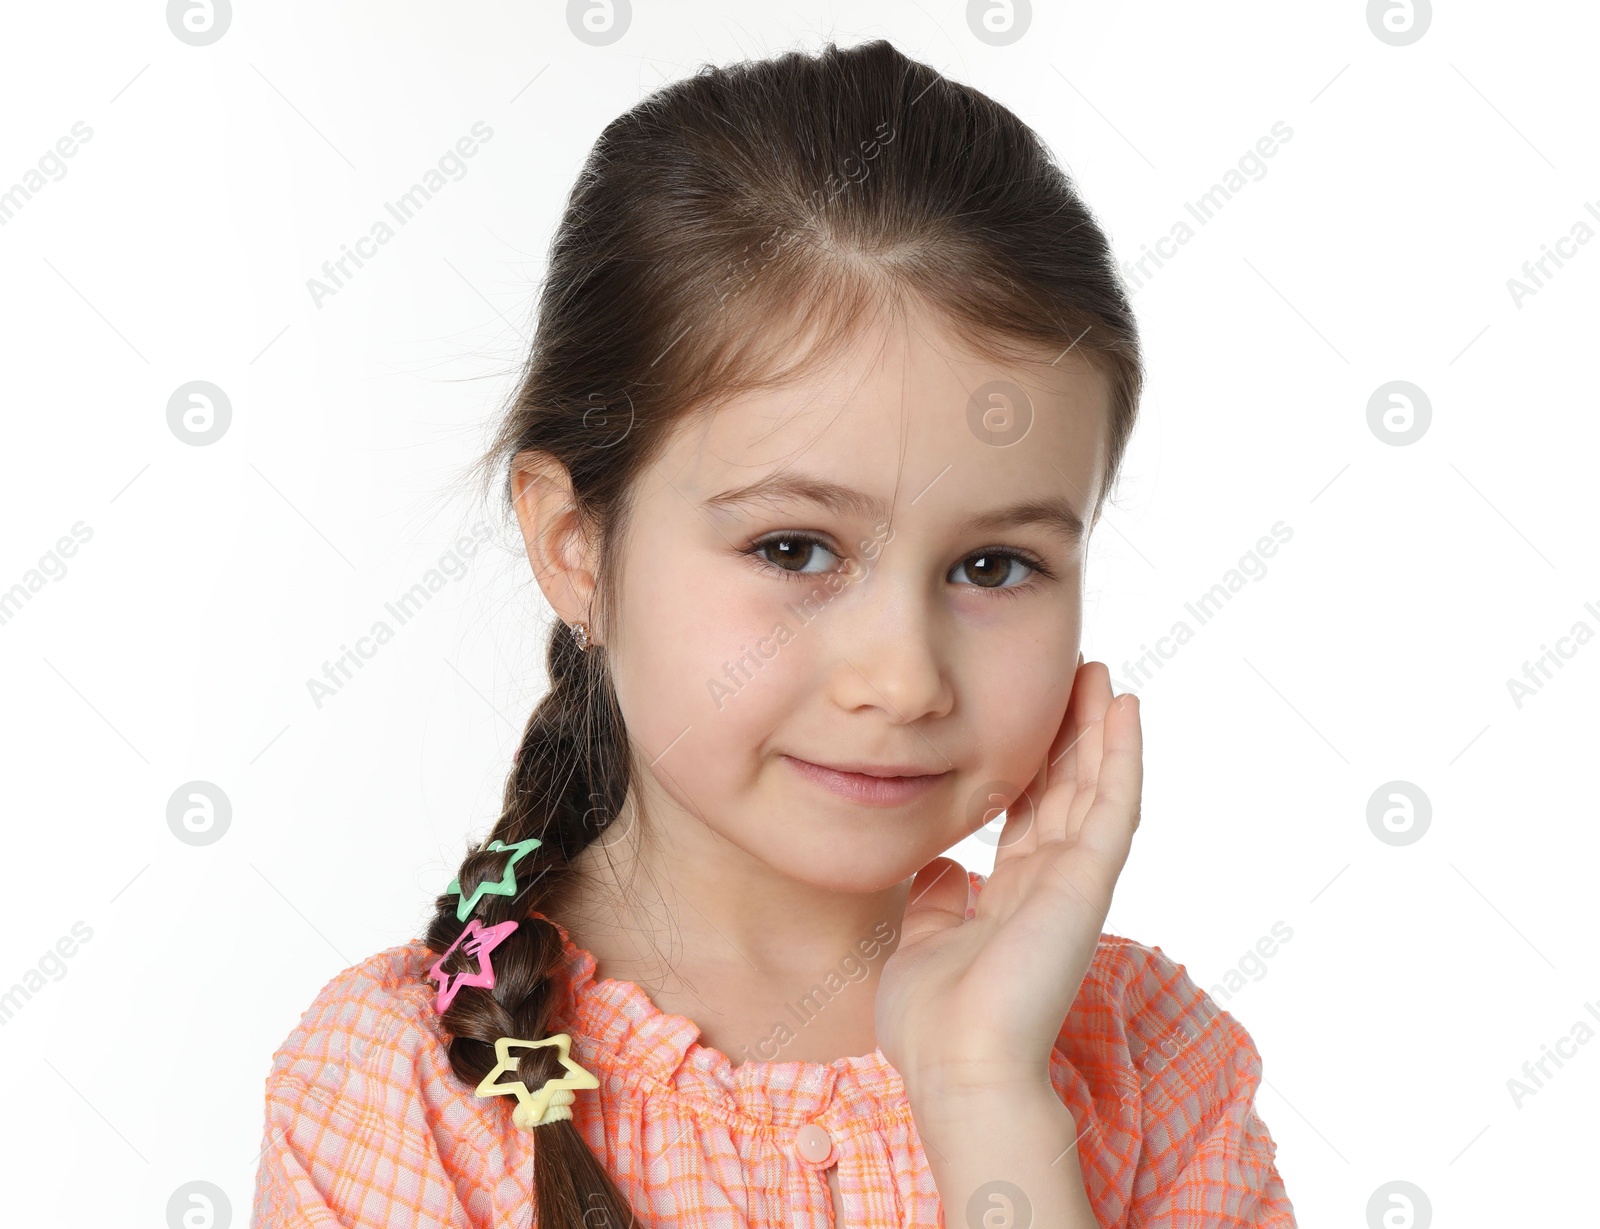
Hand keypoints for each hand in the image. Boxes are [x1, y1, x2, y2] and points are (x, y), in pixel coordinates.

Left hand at [875, 660, 1142, 1096]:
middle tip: (1076, 677)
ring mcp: (1074, 882)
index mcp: (1010, 897)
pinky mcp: (1088, 881)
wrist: (958, 1067)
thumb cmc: (935, 1024)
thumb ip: (936, 899)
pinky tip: (1125, 707)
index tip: (1032, 718)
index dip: (1034, 764)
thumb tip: (939, 865)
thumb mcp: (923, 943)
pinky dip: (1122, 754)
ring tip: (1102, 675)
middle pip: (1067, 790)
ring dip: (1100, 729)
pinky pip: (1114, 804)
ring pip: (1096, 787)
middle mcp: (1048, 884)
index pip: (1029, 814)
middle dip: (1071, 734)